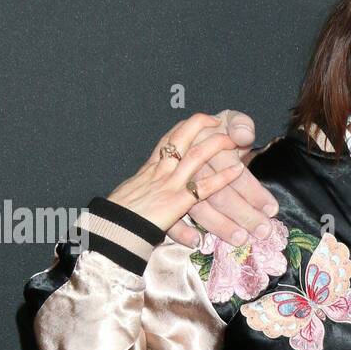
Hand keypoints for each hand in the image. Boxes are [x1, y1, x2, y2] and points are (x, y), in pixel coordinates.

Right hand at [106, 114, 242, 233]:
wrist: (113, 228)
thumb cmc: (119, 216)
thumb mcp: (130, 195)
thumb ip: (145, 191)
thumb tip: (150, 192)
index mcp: (148, 168)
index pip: (167, 139)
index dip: (185, 128)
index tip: (199, 120)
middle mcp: (159, 170)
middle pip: (181, 136)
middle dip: (201, 124)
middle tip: (218, 122)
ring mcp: (169, 184)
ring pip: (196, 155)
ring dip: (217, 144)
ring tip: (233, 141)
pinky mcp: (177, 202)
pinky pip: (205, 186)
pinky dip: (224, 177)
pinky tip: (237, 170)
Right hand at [165, 108, 280, 249]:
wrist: (192, 133)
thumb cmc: (219, 131)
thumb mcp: (231, 121)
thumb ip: (241, 125)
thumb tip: (243, 136)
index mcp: (207, 142)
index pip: (231, 169)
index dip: (252, 190)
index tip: (271, 208)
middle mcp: (190, 162)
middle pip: (217, 193)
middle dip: (242, 214)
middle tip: (263, 231)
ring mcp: (175, 180)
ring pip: (197, 206)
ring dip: (219, 225)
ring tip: (240, 239)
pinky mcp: (167, 194)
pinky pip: (170, 215)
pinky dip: (180, 231)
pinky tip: (196, 242)